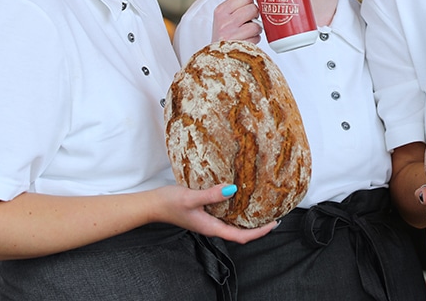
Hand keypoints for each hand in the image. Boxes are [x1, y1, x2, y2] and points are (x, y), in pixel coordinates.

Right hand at [154, 183, 276, 243]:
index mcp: (211, 228)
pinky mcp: (204, 213)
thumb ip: (211, 195)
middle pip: (240, 232)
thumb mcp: (191, 197)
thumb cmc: (169, 203)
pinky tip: (239, 198)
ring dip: (248, 219)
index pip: (241, 236)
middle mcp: (212, 226)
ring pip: (233, 224)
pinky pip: (225, 215)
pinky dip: (236, 210)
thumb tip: (232, 189)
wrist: (152, 204)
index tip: (273, 224)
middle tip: (273, 216)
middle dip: (257, 227)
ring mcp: (208, 221)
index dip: (259, 232)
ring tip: (262, 208)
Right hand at [211, 0, 261, 43]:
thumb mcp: (225, 13)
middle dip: (254, 14)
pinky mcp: (240, 46)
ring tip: (248, 30)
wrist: (217, 54)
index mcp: (221, 10)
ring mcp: (232, 35)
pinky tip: (247, 39)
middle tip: (248, 19)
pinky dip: (255, 38)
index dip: (250, 0)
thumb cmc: (224, 31)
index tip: (247, 6)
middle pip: (253, 9)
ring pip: (257, 24)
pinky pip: (257, 38)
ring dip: (256, 28)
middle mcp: (224, 22)